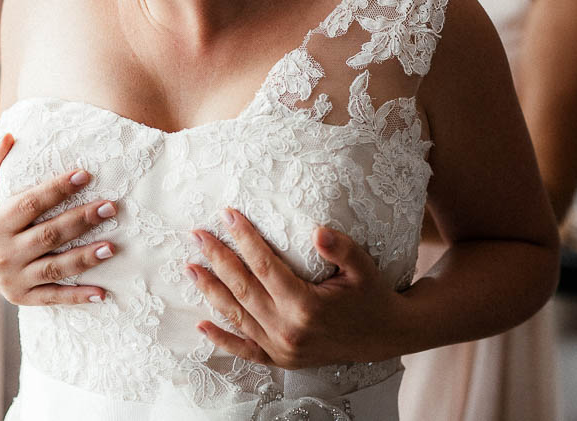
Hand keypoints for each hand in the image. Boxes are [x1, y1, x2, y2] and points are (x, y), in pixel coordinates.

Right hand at [0, 133, 118, 304]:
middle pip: (49, 235)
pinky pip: (54, 297)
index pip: (30, 204)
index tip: (85, 174)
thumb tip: (10, 136)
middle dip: (81, 220)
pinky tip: (103, 292)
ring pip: (56, 268)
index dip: (58, 189)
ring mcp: (13, 278)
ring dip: (86, 258)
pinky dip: (78, 297)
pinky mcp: (23, 297)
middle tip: (110, 206)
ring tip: (112, 246)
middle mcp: (3, 253)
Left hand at [188, 209, 405, 368]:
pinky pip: (245, 350)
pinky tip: (201, 325)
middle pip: (242, 288)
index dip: (244, 239)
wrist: (384, 335)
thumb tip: (317, 230)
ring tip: (191, 267)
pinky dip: (221, 338)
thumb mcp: (363, 267)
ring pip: (237, 316)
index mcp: (306, 306)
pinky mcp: (281, 360)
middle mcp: (288, 330)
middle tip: (197, 235)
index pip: (264, 265)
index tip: (227, 216)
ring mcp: (282, 349)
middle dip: (217, 259)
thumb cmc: (371, 295)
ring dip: (211, 290)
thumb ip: (340, 248)